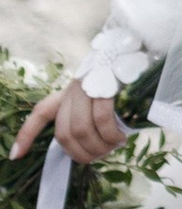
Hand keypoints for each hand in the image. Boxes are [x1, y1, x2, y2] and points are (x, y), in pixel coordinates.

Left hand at [11, 76, 125, 167]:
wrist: (140, 52)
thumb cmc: (126, 82)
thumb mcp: (102, 99)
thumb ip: (92, 119)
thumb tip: (92, 149)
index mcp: (69, 93)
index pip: (41, 113)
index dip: (26, 135)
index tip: (15, 156)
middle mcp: (73, 90)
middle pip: (64, 133)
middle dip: (81, 153)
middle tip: (100, 156)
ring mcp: (87, 87)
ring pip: (81, 130)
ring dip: (99, 147)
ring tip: (115, 146)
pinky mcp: (103, 86)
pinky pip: (102, 120)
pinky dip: (111, 136)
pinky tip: (121, 139)